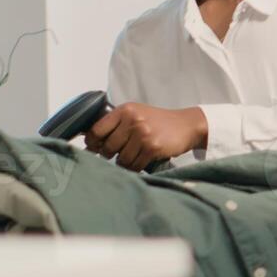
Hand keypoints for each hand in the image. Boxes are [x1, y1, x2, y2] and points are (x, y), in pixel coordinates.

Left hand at [83, 103, 206, 170]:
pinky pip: (134, 165)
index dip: (92, 143)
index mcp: (125, 110)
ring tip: (135, 155)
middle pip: (107, 148)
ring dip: (126, 162)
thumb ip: (115, 124)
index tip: (95, 148)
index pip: (96, 130)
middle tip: (120, 152)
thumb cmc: (158, 122)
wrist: (186, 125)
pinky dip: (136, 166)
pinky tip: (143, 160)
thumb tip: (90, 141)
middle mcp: (132, 120)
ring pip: (120, 159)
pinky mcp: (152, 147)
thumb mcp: (136, 114)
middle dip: (111, 154)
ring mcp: (142, 133)